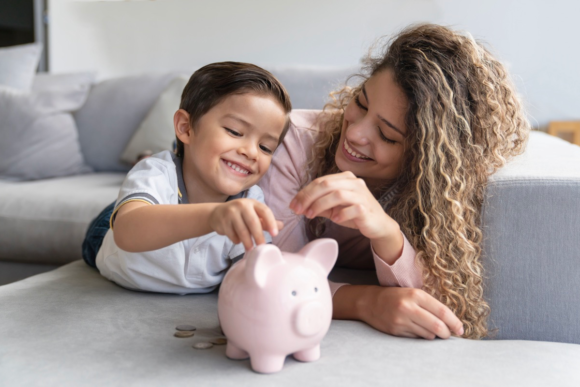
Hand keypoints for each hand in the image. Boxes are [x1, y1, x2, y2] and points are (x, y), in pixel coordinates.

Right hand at [209, 199, 282, 250]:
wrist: (217, 213)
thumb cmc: (240, 215)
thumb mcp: (253, 214)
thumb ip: (266, 221)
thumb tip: (281, 226)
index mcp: (252, 203)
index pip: (265, 211)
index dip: (271, 222)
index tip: (275, 234)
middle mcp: (242, 205)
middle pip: (253, 222)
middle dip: (258, 236)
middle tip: (262, 246)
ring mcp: (231, 212)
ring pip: (242, 230)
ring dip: (247, 242)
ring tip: (250, 249)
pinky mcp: (222, 221)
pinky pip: (232, 235)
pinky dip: (236, 240)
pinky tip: (238, 240)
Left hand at [289, 171, 393, 240]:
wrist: (378, 225)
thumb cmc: (355, 214)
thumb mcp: (333, 208)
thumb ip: (319, 205)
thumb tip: (299, 206)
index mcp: (345, 178)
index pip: (320, 181)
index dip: (304, 192)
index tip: (293, 205)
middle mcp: (354, 183)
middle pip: (326, 184)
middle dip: (308, 197)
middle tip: (298, 210)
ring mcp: (362, 194)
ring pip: (337, 194)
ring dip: (320, 205)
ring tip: (311, 215)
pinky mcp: (367, 208)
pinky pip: (352, 208)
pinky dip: (340, 214)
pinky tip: (335, 219)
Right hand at [336, 285, 463, 338]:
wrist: (369, 302)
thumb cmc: (395, 296)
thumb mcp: (412, 293)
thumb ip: (430, 305)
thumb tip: (450, 321)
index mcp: (416, 295)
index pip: (442, 312)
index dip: (454, 323)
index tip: (460, 329)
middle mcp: (408, 307)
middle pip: (437, 326)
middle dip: (446, 333)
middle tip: (448, 334)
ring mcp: (401, 320)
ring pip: (428, 335)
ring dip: (434, 336)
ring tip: (432, 331)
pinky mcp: (396, 331)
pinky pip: (416, 338)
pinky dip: (421, 337)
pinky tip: (418, 331)